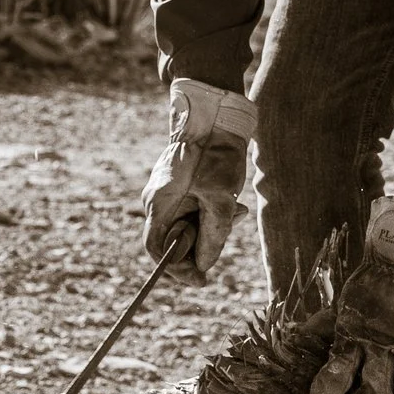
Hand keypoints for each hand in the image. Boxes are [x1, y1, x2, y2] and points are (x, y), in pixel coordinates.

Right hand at [141, 78, 255, 283]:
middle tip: (227, 234)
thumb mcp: (220, 200)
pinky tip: (233, 200)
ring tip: (237, 211)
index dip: (177, 270)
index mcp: (159, 205)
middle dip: (202, 241)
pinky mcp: (178, 181)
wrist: (212, 113)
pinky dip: (212, 209)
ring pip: (187, 221)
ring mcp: (166, 189)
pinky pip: (192, 205)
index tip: (201, 280)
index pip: (157, 250)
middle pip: (175, 236)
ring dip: (212, 223)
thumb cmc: (214, 154)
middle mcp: (156, 199)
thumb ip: (213, 236)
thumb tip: (204, 265)